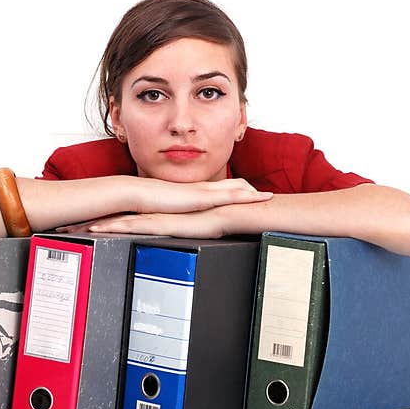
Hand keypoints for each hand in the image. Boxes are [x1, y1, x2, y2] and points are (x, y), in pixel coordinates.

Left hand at [56, 208, 226, 238]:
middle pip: (111, 217)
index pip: (121, 217)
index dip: (99, 220)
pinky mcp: (160, 221)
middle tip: (61, 228)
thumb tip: (170, 239)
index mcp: (154, 215)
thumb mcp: (193, 228)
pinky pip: (130, 225)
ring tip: (67, 231)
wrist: (231, 212)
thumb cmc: (217, 219)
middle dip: (85, 222)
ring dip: (91, 225)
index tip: (80, 226)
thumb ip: (179, 231)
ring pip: (114, 221)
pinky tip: (94, 230)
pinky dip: (111, 227)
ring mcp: (153, 215)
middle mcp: (149, 212)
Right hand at [134, 177, 271, 213]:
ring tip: (270, 197)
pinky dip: (247, 196)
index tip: (249, 196)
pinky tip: (260, 198)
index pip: (220, 189)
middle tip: (267, 196)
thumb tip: (177, 222)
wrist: (140, 195)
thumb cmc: (149, 203)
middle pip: (233, 185)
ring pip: (236, 188)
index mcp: (195, 192)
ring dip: (253, 193)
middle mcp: (202, 189)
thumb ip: (175, 214)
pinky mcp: (204, 196)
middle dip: (250, 191)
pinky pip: (232, 195)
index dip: (235, 191)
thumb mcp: (166, 210)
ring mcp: (204, 191)